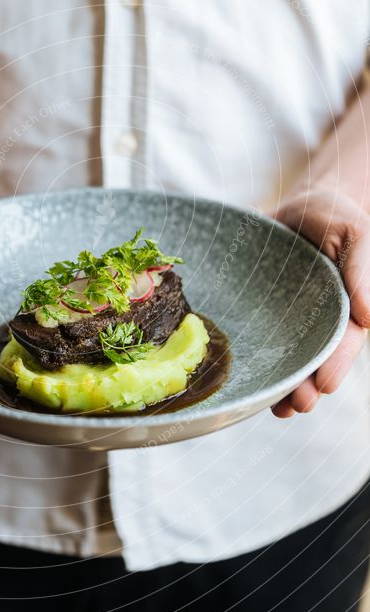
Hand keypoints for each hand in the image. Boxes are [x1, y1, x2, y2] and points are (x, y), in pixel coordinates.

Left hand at [271, 188, 369, 416]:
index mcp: (345, 305)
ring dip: (285, 387)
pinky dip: (257, 364)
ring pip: (288, 358)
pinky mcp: (262, 312)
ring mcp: (289, 317)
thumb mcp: (353, 234)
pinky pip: (260, 341)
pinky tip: (252, 388)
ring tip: (280, 409)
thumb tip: (368, 316)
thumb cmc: (334, 215)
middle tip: (299, 405)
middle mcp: (317, 318)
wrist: (300, 202)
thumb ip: (362, 271)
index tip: (327, 385)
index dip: (337, 364)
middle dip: (309, 386)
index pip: (344, 341)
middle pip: (315, 359)